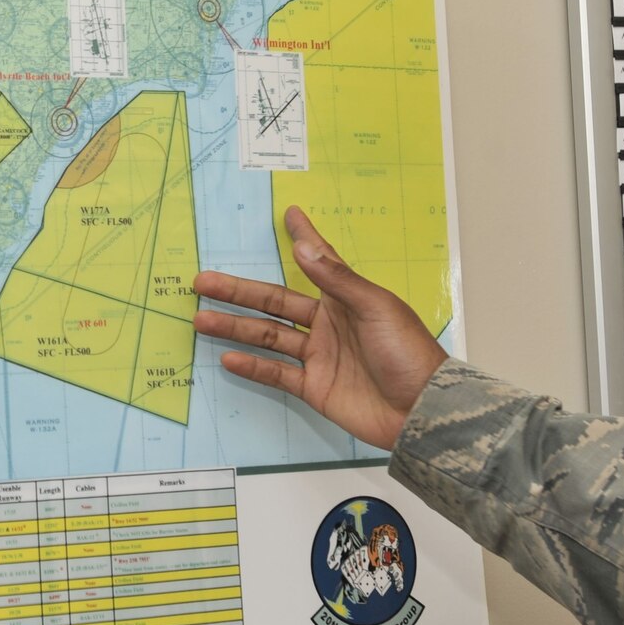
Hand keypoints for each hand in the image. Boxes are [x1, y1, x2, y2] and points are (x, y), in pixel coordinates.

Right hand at [192, 206, 445, 449]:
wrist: (421, 410)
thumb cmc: (407, 352)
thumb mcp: (376, 308)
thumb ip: (336, 280)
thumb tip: (303, 247)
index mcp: (345, 299)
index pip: (318, 261)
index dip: (303, 238)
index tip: (289, 214)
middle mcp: (327, 324)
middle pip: (275, 302)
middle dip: (239, 291)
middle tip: (204, 281)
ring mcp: (319, 356)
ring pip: (268, 336)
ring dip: (235, 327)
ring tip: (201, 319)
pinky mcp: (314, 387)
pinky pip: (276, 373)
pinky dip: (252, 367)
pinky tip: (228, 357)